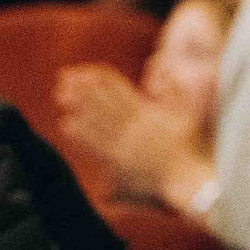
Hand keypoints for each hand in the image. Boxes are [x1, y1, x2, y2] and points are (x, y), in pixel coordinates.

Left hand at [54, 66, 205, 202]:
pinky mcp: (118, 162)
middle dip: (83, 88)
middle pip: (103, 102)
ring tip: (61, 96)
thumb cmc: (188, 147)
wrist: (186, 179)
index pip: (120, 90)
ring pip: (96, 121)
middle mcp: (134, 127)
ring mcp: (125, 144)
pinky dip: (80, 133)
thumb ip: (176, 92)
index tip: (85, 70)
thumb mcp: (188, 115)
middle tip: (64, 77)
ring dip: (77, 106)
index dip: (101, 78)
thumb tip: (165, 72)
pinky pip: (95, 144)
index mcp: (149, 113)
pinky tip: (67, 124)